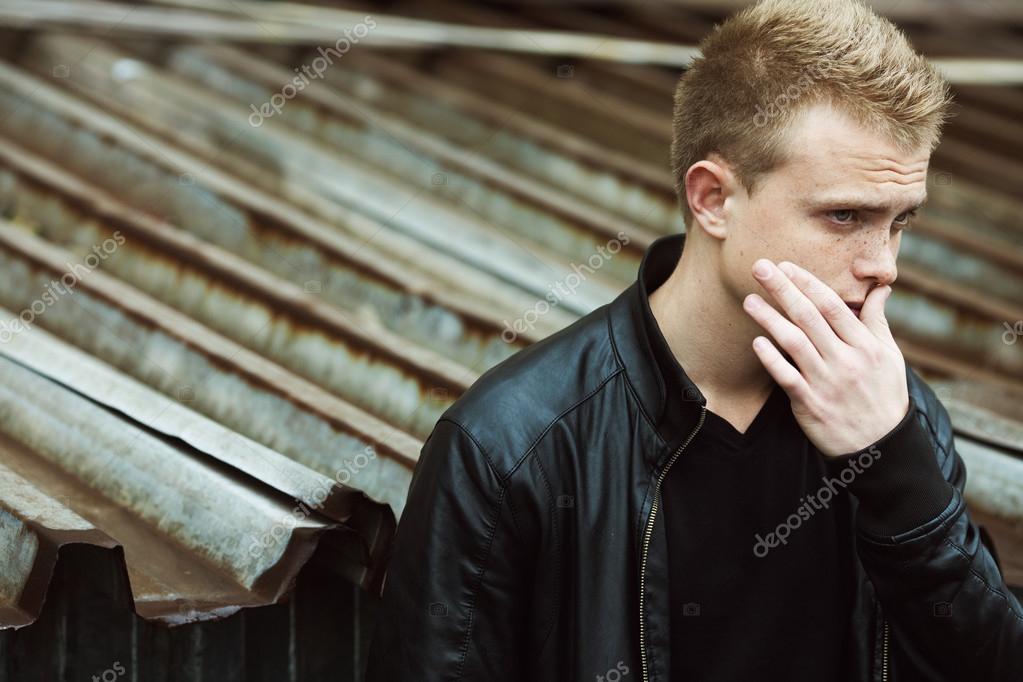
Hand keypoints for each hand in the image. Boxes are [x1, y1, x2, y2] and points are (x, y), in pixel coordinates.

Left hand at [743, 259, 908, 456]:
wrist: (882, 446)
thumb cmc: (884, 395)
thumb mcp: (890, 357)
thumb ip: (877, 321)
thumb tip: (881, 289)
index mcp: (865, 345)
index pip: (832, 306)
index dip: (807, 283)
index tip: (786, 265)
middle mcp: (846, 360)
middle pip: (810, 317)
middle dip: (783, 289)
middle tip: (760, 267)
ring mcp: (827, 382)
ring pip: (794, 343)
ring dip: (770, 319)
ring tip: (749, 300)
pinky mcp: (811, 404)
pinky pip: (787, 378)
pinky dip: (772, 359)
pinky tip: (756, 342)